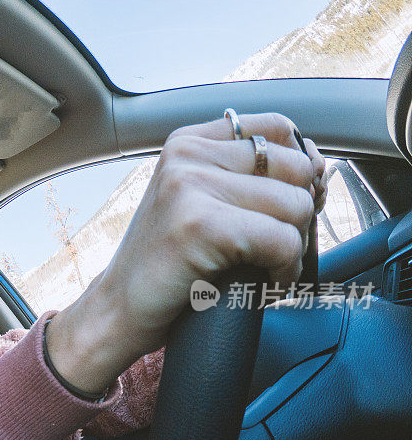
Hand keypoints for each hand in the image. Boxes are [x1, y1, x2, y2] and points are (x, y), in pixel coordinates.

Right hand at [48, 113, 326, 392]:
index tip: (288, 207)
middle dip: (299, 215)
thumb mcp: (197, 203)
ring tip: (264, 269)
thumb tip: (320, 170)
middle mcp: (187, 155)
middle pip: (296, 168)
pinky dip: (284, 272)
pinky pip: (282, 241)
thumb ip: (244, 178)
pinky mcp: (200, 225)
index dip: (300, 170)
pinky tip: (263, 284)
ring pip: (295, 206)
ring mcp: (189, 186)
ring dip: (293, 249)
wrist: (119, 310)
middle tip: (274, 248)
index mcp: (187, 143)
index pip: (279, 129)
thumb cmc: (166, 266)